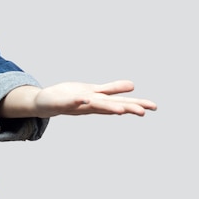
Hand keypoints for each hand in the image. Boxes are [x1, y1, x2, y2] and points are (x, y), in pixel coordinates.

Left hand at [34, 80, 156, 117]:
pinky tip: (85, 99)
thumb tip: (133, 86)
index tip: (153, 107)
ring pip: (94, 106)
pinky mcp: (63, 102)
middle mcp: (91, 105)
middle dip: (127, 108)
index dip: (136, 104)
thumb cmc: (71, 97)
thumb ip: (112, 89)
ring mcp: (77, 104)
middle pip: (111, 106)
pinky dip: (78, 102)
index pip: (120, 102)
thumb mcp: (94, 91)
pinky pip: (71, 102)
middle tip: (143, 112)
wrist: (45, 103)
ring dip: (106, 108)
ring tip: (121, 110)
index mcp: (99, 101)